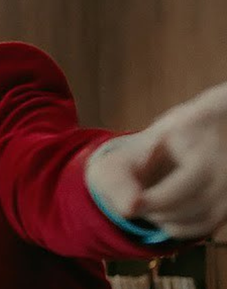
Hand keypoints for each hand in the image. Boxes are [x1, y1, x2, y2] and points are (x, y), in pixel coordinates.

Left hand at [87, 82, 226, 238]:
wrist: (141, 178)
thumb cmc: (126, 166)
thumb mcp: (111, 168)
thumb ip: (115, 183)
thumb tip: (132, 208)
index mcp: (185, 125)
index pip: (216, 105)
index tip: (226, 98)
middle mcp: (213, 143)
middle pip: (201, 176)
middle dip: (163, 201)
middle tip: (137, 204)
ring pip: (209, 205)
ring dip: (170, 218)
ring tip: (148, 208)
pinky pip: (212, 221)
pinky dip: (183, 228)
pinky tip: (165, 219)